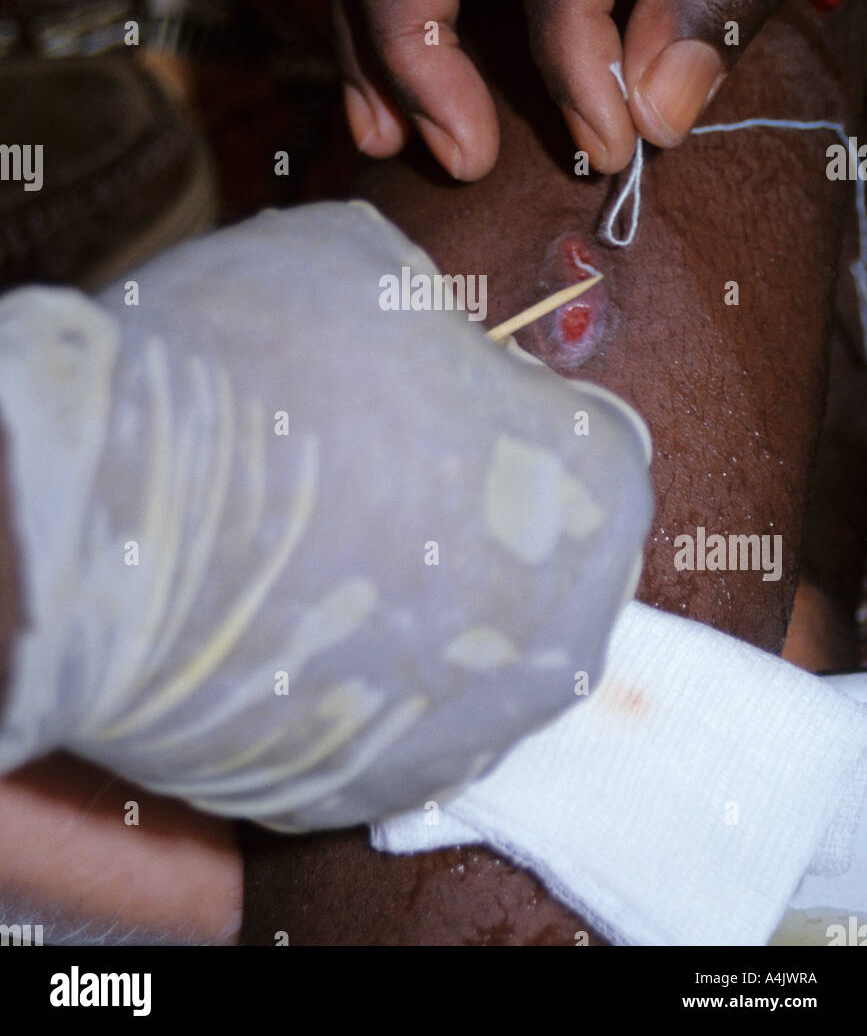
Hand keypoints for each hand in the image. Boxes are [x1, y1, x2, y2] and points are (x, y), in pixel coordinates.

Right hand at [0, 202, 650, 829]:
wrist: (105, 516)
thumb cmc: (256, 371)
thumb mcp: (367, 268)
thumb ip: (434, 316)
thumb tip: (422, 337)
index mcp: (596, 487)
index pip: (583, 448)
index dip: (503, 416)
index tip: (434, 409)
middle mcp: (566, 630)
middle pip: (539, 564)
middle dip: (475, 523)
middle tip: (373, 486)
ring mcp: (472, 731)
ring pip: (467, 658)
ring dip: (416, 615)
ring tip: (314, 562)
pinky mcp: (376, 794)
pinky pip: (385, 725)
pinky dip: (350, 684)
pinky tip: (280, 632)